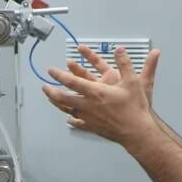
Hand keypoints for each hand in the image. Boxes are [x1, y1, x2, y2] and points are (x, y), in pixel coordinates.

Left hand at [43, 44, 161, 144]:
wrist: (137, 131)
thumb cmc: (135, 108)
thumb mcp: (133, 81)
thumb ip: (125, 63)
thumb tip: (120, 50)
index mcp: (95, 92)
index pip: (71, 81)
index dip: (59, 75)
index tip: (51, 70)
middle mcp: (88, 105)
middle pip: (63, 98)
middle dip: (51, 92)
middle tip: (44, 87)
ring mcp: (89, 117)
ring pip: (67, 110)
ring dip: (57, 104)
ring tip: (51, 100)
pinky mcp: (93, 127)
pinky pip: (78, 123)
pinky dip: (72, 120)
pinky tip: (69, 120)